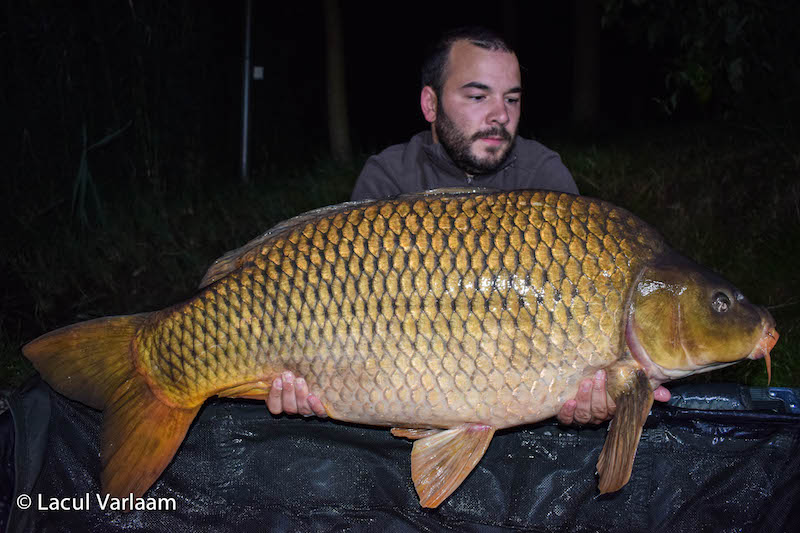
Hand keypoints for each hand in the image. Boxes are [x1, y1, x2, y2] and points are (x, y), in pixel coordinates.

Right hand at [266, 371, 326, 416]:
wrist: (319, 379)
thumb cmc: (297, 374)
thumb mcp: (286, 374)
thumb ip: (279, 373)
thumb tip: (266, 358)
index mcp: (282, 403)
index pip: (274, 406)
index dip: (275, 394)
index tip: (277, 380)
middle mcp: (294, 409)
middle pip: (289, 407)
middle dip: (288, 390)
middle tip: (288, 375)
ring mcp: (307, 410)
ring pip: (302, 408)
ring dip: (300, 394)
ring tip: (300, 380)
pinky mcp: (320, 410)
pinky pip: (319, 412)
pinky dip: (315, 406)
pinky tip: (312, 397)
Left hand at [557, 370, 671, 425]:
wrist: (585, 381)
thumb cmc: (609, 384)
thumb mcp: (628, 383)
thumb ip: (647, 389)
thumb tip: (666, 395)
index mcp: (613, 410)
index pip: (614, 408)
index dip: (611, 396)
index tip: (606, 375)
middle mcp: (599, 416)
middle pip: (600, 411)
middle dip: (598, 394)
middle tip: (596, 376)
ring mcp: (583, 417)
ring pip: (584, 415)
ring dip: (584, 399)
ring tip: (584, 384)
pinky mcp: (568, 417)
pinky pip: (567, 420)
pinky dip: (567, 412)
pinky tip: (569, 402)